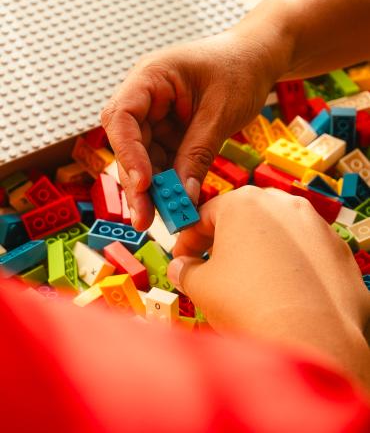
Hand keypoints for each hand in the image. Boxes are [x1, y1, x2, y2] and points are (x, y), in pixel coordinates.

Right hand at [101, 30, 277, 230]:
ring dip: (153, 190)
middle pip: (128, 145)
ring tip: (165, 218)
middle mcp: (146, 99)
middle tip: (145, 219)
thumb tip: (183, 196)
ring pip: (144, 159)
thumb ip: (198, 153)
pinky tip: (177, 205)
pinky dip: (170, 184)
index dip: (128, 153)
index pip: (121, 116)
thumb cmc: (240, 68)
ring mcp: (156, 118)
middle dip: (137, 183)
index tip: (144, 184)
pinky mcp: (170, 133)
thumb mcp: (220, 112)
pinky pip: (164, 162)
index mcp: (150, 77)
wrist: (258, 58)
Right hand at [168, 187, 369, 387]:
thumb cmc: (249, 303)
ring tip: (249, 283)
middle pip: (243, 219)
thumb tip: (181, 269)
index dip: (188, 240)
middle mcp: (282, 204)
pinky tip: (282, 291)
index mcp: (244, 203)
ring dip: (258, 252)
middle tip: (212, 268)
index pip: (205, 216)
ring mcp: (315, 224)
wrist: (309, 338)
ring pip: (276, 233)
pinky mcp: (337, 249)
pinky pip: (305, 251)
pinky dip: (289, 265)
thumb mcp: (201, 285)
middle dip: (224, 242)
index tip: (183, 258)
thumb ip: (186, 271)